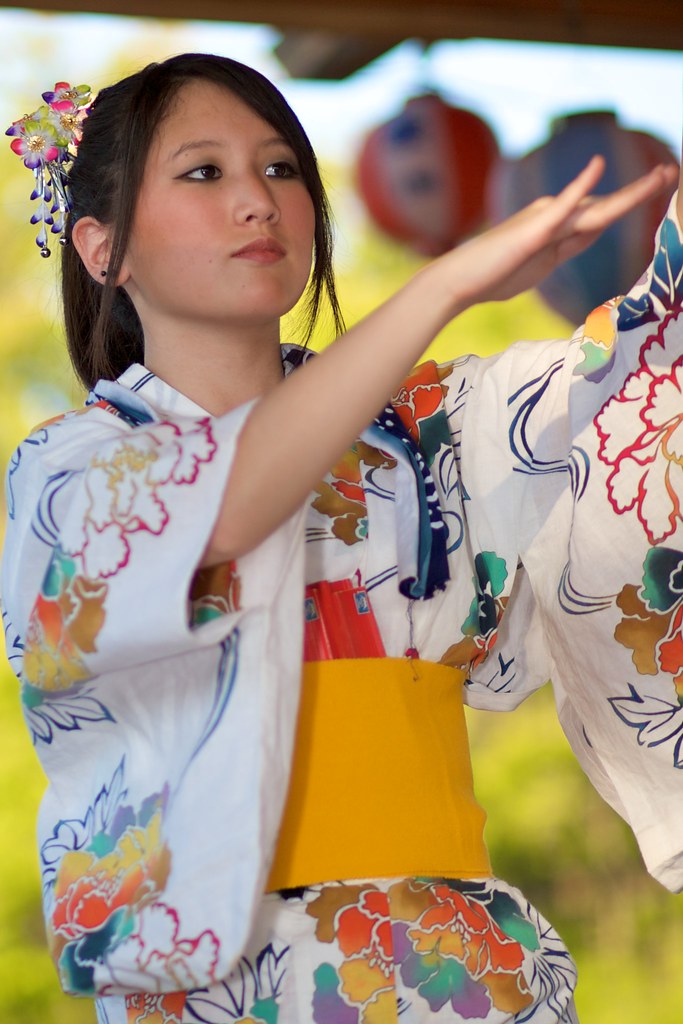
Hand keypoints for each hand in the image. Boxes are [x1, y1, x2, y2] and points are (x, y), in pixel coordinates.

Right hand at [448, 156, 678, 306]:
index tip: (653, 189)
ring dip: (630, 193)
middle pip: (604, 206)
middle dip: (639, 192)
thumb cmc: (490, 277)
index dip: (627, 203)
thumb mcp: (536, 267)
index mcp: (554, 229)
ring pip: (596, 206)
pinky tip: (597, 165)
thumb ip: (558, 251)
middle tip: (670, 172)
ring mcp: (544, 221)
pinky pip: (563, 204)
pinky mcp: (533, 229)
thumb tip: (577, 240)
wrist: (459, 280)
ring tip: (660, 176)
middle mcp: (553, 217)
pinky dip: (581, 185)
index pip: (599, 217)